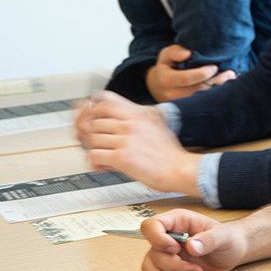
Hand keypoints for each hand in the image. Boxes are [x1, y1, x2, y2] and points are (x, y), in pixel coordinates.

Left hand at [78, 91, 200, 194]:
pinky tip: (104, 166)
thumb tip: (120, 121)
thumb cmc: (169, 152)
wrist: (179, 169)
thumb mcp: (156, 125)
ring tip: (103, 156)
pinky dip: (95, 163)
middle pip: (96, 122)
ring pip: (93, 139)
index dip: (94, 109)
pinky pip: (95, 156)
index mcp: (139, 114)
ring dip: (95, 149)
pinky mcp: (121, 157)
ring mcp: (126, 140)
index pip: (107, 101)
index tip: (91, 117)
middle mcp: (131, 124)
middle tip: (94, 141)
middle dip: (92, 134)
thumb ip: (137, 120)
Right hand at [140, 210, 249, 270]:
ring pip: (149, 267)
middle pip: (153, 252)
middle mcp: (168, 236)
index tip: (175, 249)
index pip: (151, 225)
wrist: (232, 252)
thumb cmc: (227, 238)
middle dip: (174, 266)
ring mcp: (165, 253)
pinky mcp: (165, 268)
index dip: (157, 238)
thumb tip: (192, 246)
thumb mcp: (223, 236)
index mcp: (179, 220)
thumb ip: (209, 239)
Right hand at [146, 44, 236, 102]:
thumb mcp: (166, 55)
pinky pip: (204, 103)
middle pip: (199, 90)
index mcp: (166, 80)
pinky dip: (216, 96)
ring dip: (219, 90)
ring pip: (203, 99)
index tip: (214, 67)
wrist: (159, 86)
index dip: (203, 73)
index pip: (187, 78)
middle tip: (230, 74)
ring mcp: (181, 105)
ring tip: (231, 79)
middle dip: (217, 82)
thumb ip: (175, 52)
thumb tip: (187, 53)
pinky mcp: (188, 110)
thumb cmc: (167, 67)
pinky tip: (226, 88)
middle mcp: (172, 95)